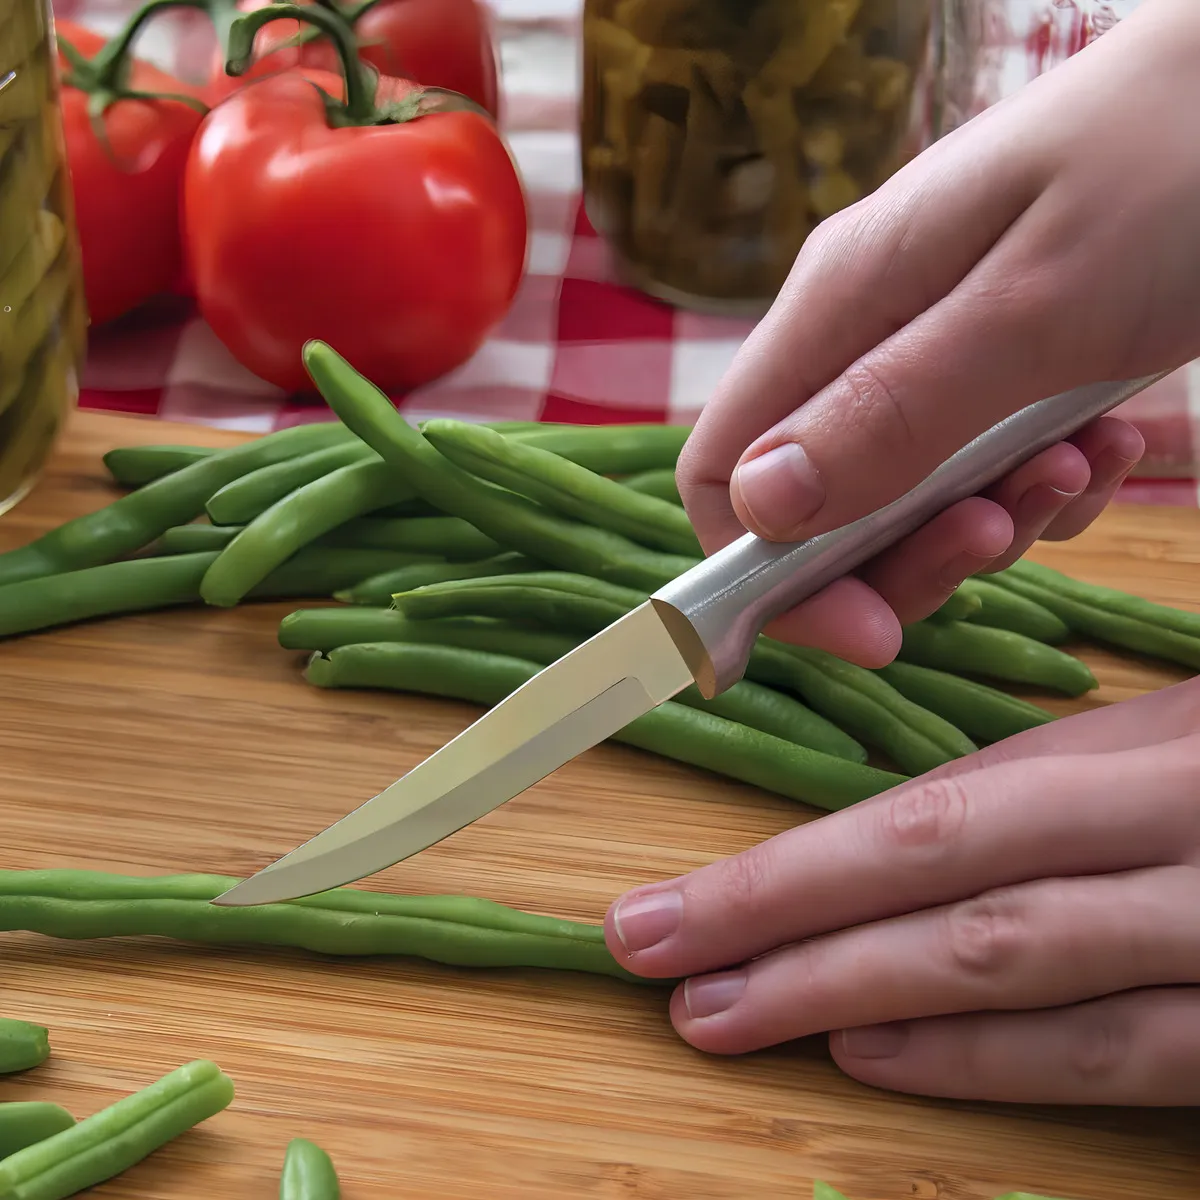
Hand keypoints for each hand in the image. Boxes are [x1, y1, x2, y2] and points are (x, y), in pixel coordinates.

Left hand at [603, 679, 1199, 1105]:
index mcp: (1161, 750)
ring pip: (1020, 982)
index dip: (795, 866)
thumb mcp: (1187, 719)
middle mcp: (1191, 842)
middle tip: (647, 962)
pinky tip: (874, 1061)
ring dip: (854, 1006)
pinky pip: (1125, 1059)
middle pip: (952, 894)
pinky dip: (988, 1065)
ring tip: (723, 1018)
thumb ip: (1081, 761)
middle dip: (781, 935)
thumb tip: (924, 820)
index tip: (672, 904)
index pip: (937, 814)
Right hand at [677, 0, 1199, 667]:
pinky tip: (1110, 443)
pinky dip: (1044, 486)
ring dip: (992, 518)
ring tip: (1077, 464)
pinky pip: (984, 471)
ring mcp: (931, 348)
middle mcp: (865, 334)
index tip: (867, 627)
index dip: (769, 572)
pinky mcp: (999, 362)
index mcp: (838, 307)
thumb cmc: (1171, 164)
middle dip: (903, 557)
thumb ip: (889, 412)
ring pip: (906, 498)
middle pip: (818, 506)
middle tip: (1000, 540)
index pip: (725, 472)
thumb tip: (759, 508)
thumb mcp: (1032, 308)